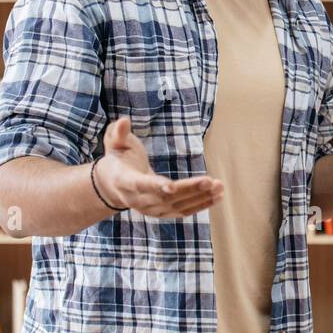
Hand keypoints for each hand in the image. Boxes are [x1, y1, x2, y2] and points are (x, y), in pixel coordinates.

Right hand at [93, 116, 224, 217]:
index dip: (156, 186)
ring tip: (219, 188)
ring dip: (200, 198)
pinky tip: (217, 197)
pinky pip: (183, 211)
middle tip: (210, 181)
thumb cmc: (118, 158)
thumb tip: (124, 120)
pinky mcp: (162, 213)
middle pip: (166, 197)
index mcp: (125, 182)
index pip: (141, 185)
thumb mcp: (115, 143)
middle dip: (189, 190)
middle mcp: (138, 200)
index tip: (172, 186)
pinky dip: (201, 205)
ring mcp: (151, 209)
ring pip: (178, 206)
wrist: (113, 185)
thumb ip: (118, 133)